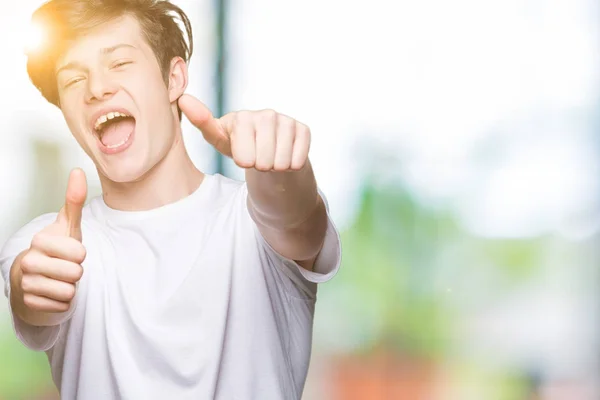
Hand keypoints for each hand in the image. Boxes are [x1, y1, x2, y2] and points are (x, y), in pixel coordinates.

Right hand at [18, 168, 87, 312]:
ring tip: (60, 279)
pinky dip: (63, 301)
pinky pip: (62, 306)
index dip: (80, 254)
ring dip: (70, 287)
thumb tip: (77, 171)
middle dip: (76, 272)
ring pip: (69, 291)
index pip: (79, 253)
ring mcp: (27, 283)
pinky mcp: (30, 303)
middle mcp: (29, 261)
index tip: (70, 251)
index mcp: (40, 240)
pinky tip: (53, 292)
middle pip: (75, 273)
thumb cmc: (56, 249)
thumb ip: (74, 200)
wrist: (35, 276)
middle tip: (66, 267)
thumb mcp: (67, 225)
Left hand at [178, 94, 310, 170]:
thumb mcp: (219, 139)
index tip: (243, 153)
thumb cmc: (240, 144)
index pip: (245, 158)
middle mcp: (266, 115)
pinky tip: (285, 155)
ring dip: (276, 167)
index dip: (245, 161)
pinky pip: (298, 161)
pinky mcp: (303, 130)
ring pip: (281, 163)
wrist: (268, 150)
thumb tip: (184, 99)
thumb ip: (202, 122)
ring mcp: (287, 121)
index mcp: (242, 117)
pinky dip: (291, 165)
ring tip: (271, 156)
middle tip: (258, 156)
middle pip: (264, 162)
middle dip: (261, 166)